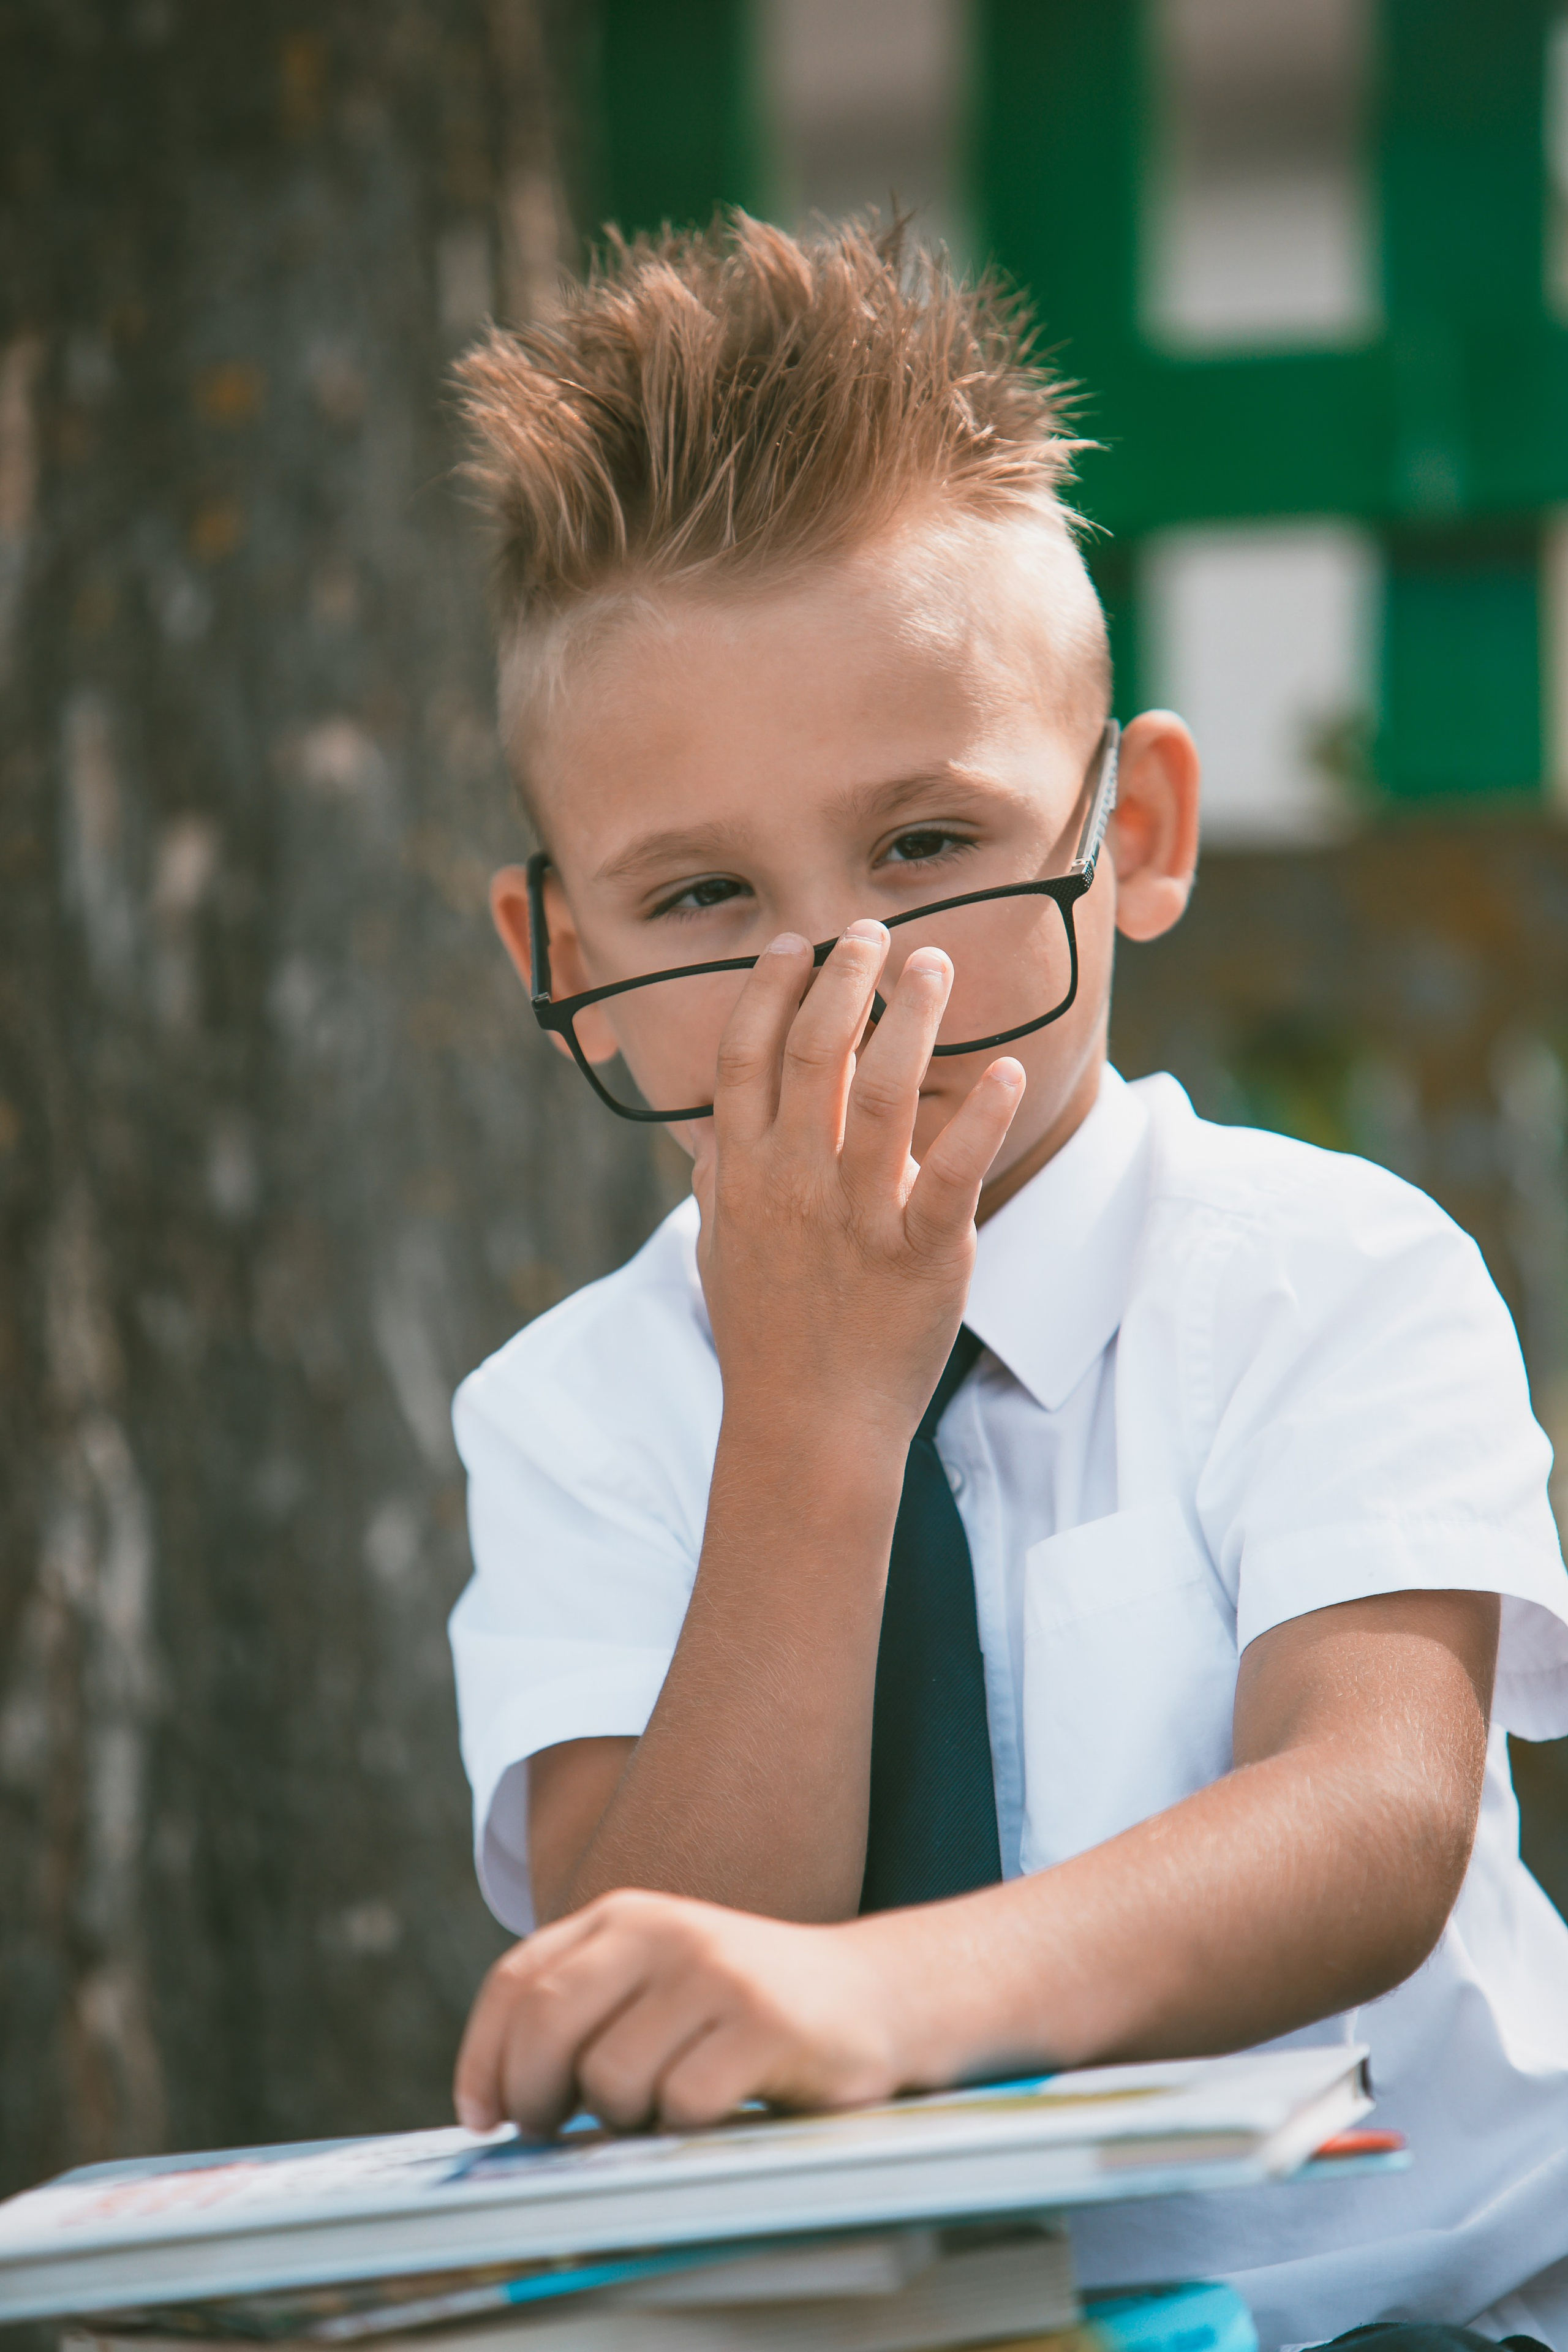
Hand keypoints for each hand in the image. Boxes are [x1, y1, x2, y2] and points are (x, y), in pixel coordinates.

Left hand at [453, 1889, 907, 2135]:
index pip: (518, 1980)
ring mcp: (715, 1972)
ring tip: (664, 2104)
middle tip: (552, 2132)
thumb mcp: (656, 1980)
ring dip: (625, 2119)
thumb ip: (585, 2011)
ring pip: (612, 2078)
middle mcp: (664, 1929)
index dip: (483, 2055)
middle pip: (547, 2026)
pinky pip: (684, 2105)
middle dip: (535, 2097)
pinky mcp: (764, 2022)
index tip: (482, 2114)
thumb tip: (498, 2096)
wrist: (873, 1995)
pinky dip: (688, 2127)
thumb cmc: (745, 2008)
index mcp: (624, 1915)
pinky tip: (718, 2106)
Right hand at [690, 924, 1023, 1446]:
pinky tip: (1003, 1069)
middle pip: (811, 1053)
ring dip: (909, 1018)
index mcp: (743, 1176)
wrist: (808, 1428)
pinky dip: (980, 1116)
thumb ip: (714, 1182)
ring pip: (882, 1093)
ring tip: (932, 965)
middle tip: (872, 931)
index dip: (767, 991)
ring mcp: (858, 1217)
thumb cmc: (767, 1339)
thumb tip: (710, 1128)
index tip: (794, 944)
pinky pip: (954, 1172)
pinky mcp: (922, 1253)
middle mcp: (794, 1184)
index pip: (745, 1058)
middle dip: (842, 979)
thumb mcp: (717, 1253)